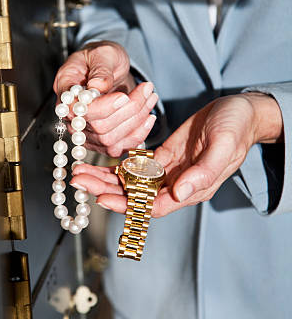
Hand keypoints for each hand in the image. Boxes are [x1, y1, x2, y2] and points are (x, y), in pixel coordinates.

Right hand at [53, 41, 157, 155]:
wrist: (109, 68)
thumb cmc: (102, 57)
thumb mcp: (102, 53)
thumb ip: (100, 68)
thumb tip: (99, 85)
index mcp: (66, 91)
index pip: (79, 110)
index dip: (103, 108)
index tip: (123, 96)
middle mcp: (72, 116)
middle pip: (98, 128)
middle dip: (129, 111)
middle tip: (147, 89)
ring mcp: (85, 132)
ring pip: (110, 140)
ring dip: (137, 120)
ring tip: (151, 97)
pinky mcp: (100, 141)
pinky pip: (118, 148)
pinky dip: (138, 135)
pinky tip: (148, 118)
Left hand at [70, 93, 282, 216]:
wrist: (241, 112)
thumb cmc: (236, 128)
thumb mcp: (223, 147)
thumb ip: (203, 172)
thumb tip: (178, 192)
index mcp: (192, 189)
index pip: (153, 206)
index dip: (127, 205)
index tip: (102, 198)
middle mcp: (177, 184)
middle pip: (135, 196)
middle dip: (105, 190)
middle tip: (78, 181)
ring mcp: (169, 171)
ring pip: (132, 182)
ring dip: (106, 178)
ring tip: (80, 172)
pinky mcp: (164, 156)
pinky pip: (137, 166)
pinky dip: (118, 165)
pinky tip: (98, 162)